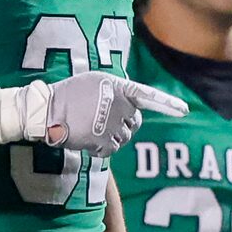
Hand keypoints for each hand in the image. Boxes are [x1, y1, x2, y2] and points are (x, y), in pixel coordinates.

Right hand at [46, 73, 187, 155]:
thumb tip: (132, 104)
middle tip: (104, 120)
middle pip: (135, 122)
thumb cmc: (68, 95)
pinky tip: (88, 139)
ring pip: (125, 137)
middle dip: (125, 124)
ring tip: (91, 127)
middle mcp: (120, 106)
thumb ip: (116, 91)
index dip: (167, 104)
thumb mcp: (95, 82)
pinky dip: (102, 147)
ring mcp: (113, 125)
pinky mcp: (104, 141)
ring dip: (112, 136)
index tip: (184, 110)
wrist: (46, 110)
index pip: (147, 96)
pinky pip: (112, 149)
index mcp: (118, 88)